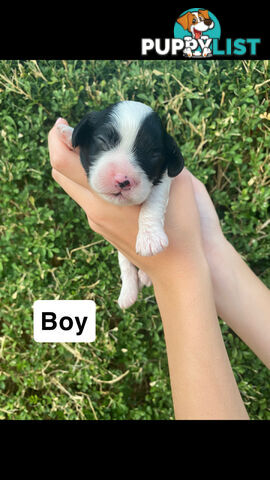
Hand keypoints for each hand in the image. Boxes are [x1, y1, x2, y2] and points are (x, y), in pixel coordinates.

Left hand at [48, 118, 205, 285]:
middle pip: (61, 175)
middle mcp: (93, 211)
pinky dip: (89, 179)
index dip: (58, 140)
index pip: (64, 165)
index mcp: (103, 200)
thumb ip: (155, 163)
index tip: (62, 124)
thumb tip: (146, 143)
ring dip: (76, 165)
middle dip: (61, 149)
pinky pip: (87, 197)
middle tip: (72, 129)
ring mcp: (96, 222)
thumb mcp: (171, 189)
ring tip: (93, 145)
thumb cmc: (180, 230)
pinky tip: (108, 172)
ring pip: (73, 187)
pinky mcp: (103, 228)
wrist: (177, 269)